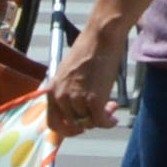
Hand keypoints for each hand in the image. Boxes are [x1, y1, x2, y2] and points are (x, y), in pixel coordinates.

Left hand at [46, 20, 122, 138]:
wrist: (101, 36)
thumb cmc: (88, 50)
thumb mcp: (68, 73)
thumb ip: (68, 92)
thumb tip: (77, 110)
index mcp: (52, 90)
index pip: (53, 123)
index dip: (67, 130)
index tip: (79, 127)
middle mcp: (61, 97)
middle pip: (74, 124)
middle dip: (88, 123)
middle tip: (101, 115)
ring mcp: (76, 98)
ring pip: (88, 122)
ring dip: (101, 119)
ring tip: (112, 107)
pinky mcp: (93, 98)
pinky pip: (100, 121)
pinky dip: (108, 123)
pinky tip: (114, 119)